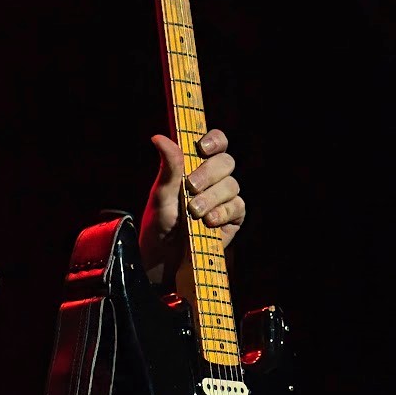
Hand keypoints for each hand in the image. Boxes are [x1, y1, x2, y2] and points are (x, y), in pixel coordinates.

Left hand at [137, 127, 244, 283]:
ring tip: (194, 211)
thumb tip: (158, 137)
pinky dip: (222, 213)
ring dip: (212, 197)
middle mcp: (214, 179)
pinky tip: (208, 222)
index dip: (214, 140)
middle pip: (226, 162)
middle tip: (191, 186)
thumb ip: (168, 167)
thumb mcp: (161, 195)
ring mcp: (225, 198)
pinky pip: (237, 207)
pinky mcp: (233, 218)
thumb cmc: (160, 223)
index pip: (216, 142)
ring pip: (231, 185)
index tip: (202, 148)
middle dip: (209, 173)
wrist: (164, 257)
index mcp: (197, 165)